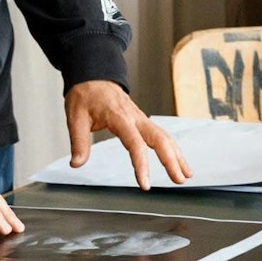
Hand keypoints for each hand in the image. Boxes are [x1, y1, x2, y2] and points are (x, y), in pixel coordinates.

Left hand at [65, 80, 191, 189]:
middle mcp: (135, 117)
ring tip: (185, 175)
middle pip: (160, 139)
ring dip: (177, 156)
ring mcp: (141, 118)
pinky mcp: (142, 121)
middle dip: (171, 160)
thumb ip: (79, 142)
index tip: (145, 184)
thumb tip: (77, 164)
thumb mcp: (75, 118)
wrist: (93, 76)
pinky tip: (177, 161)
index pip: (136, 144)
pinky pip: (161, 134)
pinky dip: (172, 148)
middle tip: (178, 180)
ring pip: (165, 137)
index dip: (142, 164)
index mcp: (120, 117)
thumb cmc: (85, 95)